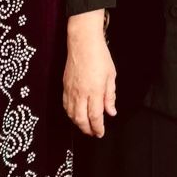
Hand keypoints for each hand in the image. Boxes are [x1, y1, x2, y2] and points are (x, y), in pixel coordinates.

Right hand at [63, 10, 116, 137]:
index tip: (101, 133)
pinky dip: (70, 114)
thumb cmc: (100, 56)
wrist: (82, 43)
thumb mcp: (111, 75)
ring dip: (78, 123)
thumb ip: (110, 96)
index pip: (95, 116)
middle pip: (81, 119)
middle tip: (93, 133)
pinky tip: (75, 115)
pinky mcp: (64, 86)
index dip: (98, 128)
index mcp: (94, 91)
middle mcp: (81, 93)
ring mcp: (71, 90)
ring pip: (71, 114)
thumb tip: (111, 112)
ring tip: (85, 127)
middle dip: (87, 129)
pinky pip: (65, 105)